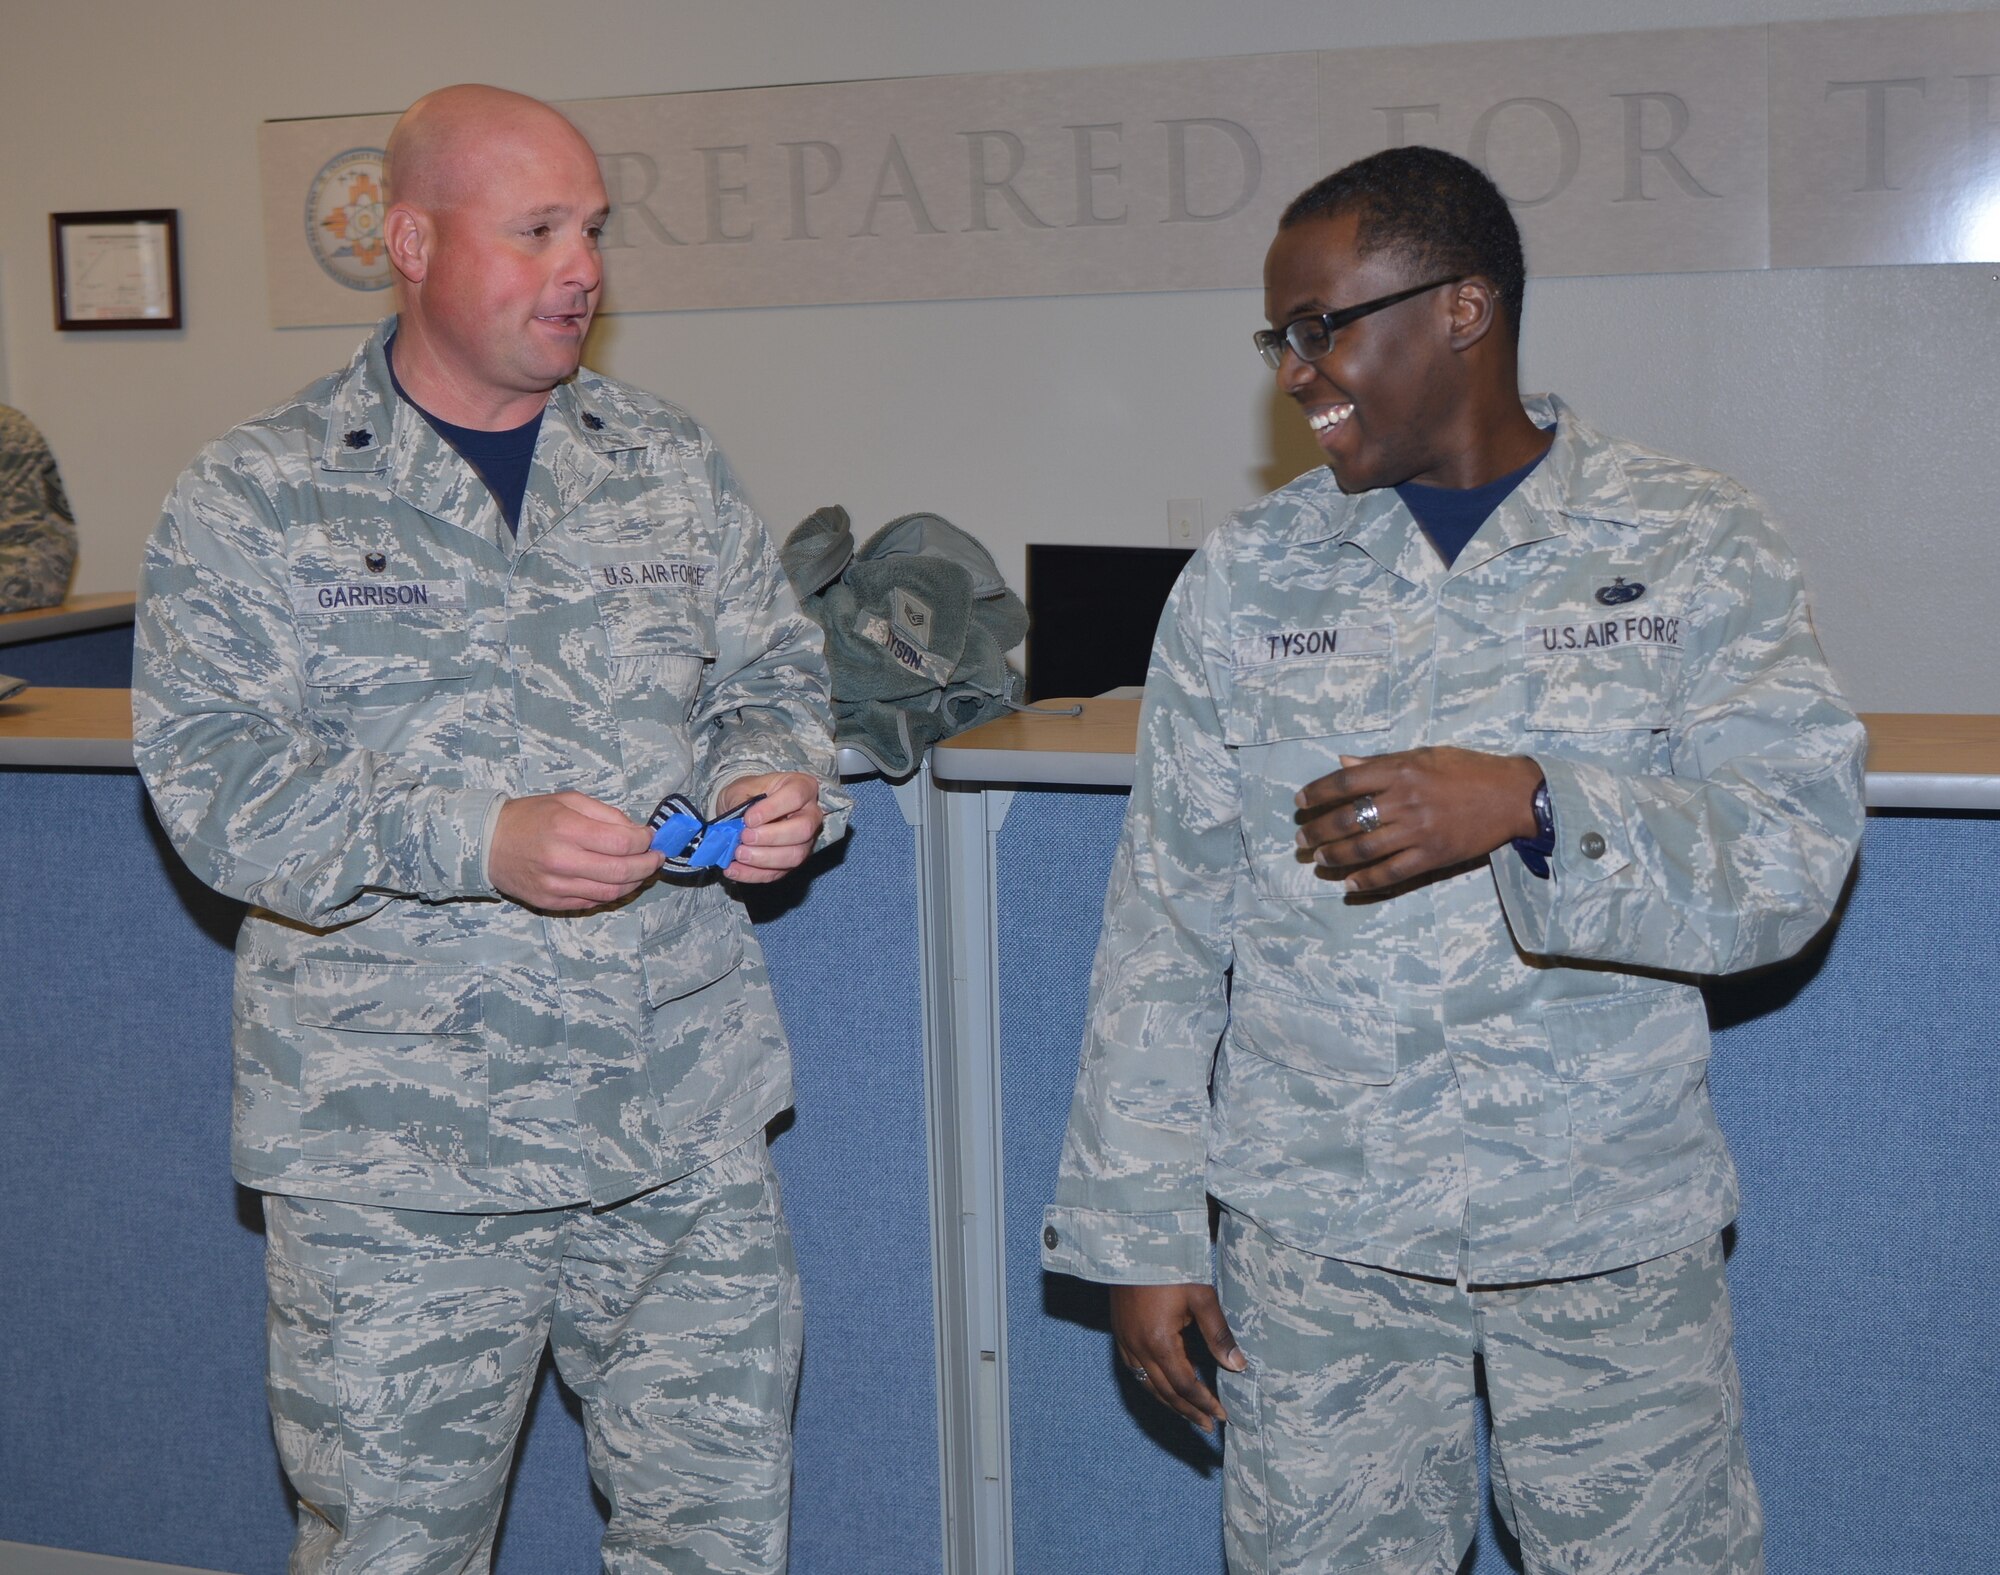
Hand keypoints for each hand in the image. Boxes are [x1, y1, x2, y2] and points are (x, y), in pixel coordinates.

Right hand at [489, 791, 661, 910]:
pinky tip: (620, 881)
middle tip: (657, 858)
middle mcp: (562, 860)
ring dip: (635, 882)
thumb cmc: (529, 817)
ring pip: (611, 892)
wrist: (486, 844)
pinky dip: (613, 893)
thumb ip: (605, 813)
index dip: (644, 842)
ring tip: (643, 871)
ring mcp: (556, 885)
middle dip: (648, 865)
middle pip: (621, 871)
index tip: (650, 837)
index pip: (622, 843)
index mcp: (567, 828)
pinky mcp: (551, 902)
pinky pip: (593, 902)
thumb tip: (635, 831)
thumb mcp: (567, 800)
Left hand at [714, 771, 824, 884]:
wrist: (746, 810)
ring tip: (738, 854)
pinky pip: (779, 873)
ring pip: (795, 855)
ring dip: (764, 858)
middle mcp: (810, 815)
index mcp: (802, 787)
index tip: (748, 819)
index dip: (772, 809)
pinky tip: (734, 870)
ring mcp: (805, 841)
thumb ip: (740, 803)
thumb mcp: (741, 788)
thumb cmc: (749, 794)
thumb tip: (736, 826)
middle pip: (803, 829)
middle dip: (771, 837)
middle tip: (745, 838)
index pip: (795, 797)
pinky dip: (754, 874)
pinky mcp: (792, 861)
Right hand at [1109, 1282, 1245, 1432]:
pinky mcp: (1119, 1332)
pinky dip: (1151, 1383)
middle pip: (1165, 1392)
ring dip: (1169, 1402)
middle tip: (1207, 1425)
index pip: (1185, 1386)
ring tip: (1188, 1413)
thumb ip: (1219, 1334)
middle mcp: (1139, 1348)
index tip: (1221, 1415)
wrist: (1133, 1243)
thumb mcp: (1201, 1297)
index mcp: (1160, 1342)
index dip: (1204, 1403)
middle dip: (1188, 1411)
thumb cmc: (1170, 1267)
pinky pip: (1134, 1370)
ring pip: (1147, 1384)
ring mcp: (1125, 1341)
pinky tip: (1162, 1384)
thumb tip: (1238, 1366)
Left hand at [1295, 747, 1543, 894]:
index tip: (1300, 802)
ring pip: (1364, 849)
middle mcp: (1405, 801)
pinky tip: (1349, 884)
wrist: (1512, 795)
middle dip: (1318, 831)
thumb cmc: (1467, 769)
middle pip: (1348, 819)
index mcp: (1401, 771)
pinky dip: (1367, 881)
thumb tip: (1342, 763)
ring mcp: (1418, 831)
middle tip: (1301, 839)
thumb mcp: (1424, 755)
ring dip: (1335, 857)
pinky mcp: (1433, 856)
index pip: (1345, 783)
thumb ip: (1381, 763)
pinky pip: (1392, 873)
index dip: (1317, 793)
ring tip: (1318, 859)